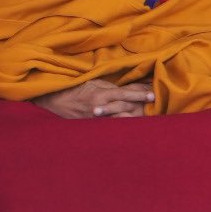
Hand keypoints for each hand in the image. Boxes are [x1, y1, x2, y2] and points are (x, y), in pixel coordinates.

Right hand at [33, 80, 154, 118]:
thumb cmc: (75, 89)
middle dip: (140, 105)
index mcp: (100, 94)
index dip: (139, 93)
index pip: (124, 93)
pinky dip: (120, 126)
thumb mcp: (93, 82)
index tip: (153, 95)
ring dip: (133, 117)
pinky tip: (130, 129)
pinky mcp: (93, 126)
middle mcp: (100, 107)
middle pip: (125, 106)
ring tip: (147, 118)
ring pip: (119, 118)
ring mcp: (96, 119)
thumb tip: (129, 86)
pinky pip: (109, 127)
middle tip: (155, 106)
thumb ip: (110, 86)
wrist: (54, 101)